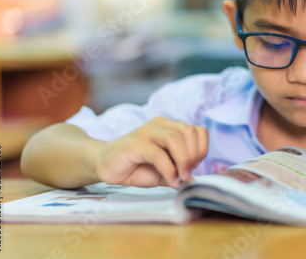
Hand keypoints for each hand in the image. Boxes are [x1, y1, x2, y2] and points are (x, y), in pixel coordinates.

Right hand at [90, 117, 207, 187]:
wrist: (103, 164)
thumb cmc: (135, 167)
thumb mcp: (163, 171)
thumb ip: (179, 172)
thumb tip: (195, 179)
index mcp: (170, 127)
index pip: (198, 131)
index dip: (202, 149)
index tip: (194, 167)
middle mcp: (160, 125)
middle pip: (189, 133)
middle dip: (194, 156)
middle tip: (187, 174)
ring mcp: (147, 132)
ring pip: (176, 139)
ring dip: (183, 162)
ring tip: (181, 178)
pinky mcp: (135, 143)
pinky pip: (159, 154)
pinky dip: (169, 170)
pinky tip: (170, 180)